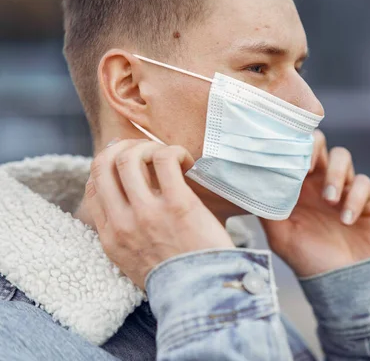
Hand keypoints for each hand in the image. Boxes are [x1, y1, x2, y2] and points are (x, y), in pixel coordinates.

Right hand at [85, 139, 233, 288]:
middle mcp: (122, 223)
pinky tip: (187, 161)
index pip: (93, 187)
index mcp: (111, 237)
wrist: (203, 296)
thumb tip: (130, 205)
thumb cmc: (178, 277)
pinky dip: (174, 152)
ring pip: (130, 157)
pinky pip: (165, 159)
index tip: (128, 161)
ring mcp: (147, 213)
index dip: (108, 166)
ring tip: (169, 155)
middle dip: (123, 148)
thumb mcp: (136, 263)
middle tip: (147, 150)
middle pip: (103, 165)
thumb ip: (127, 236)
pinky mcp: (177, 205)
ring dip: (148, 147)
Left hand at [260, 130, 369, 276]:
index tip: (283, 158)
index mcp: (298, 187)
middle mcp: (320, 182)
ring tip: (329, 200)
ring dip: (335, 174)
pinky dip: (354, 198)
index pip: (293, 152)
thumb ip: (268, 209)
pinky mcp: (369, 198)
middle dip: (313, 148)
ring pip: (342, 156)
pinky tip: (346, 220)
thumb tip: (251, 182)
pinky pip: (363, 183)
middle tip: (306, 168)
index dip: (289, 146)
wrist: (346, 286)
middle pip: (319, 143)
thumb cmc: (310, 261)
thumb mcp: (280, 237)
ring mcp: (345, 188)